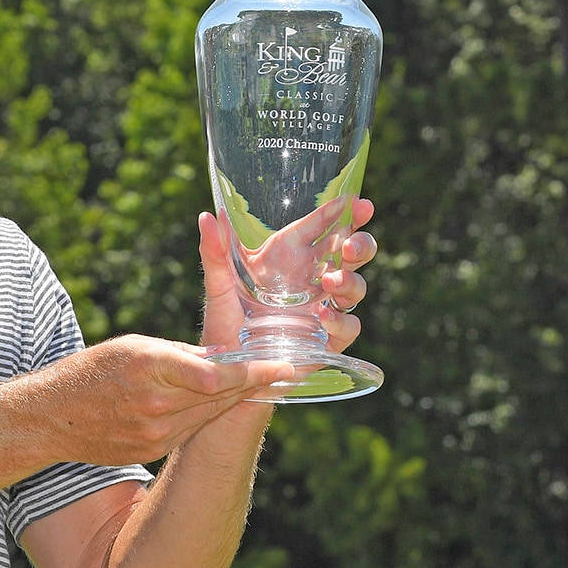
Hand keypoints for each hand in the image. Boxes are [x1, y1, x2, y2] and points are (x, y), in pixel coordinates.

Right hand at [26, 335, 296, 466]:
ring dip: (233, 400)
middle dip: (253, 382)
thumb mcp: (132, 347)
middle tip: (284, 370)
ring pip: (210, 416)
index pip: (216, 375)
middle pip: (221, 397)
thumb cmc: (92, 371)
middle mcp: (155, 406)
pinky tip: (217, 405)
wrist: (51, 419)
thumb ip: (179, 355)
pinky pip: (191, 431)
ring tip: (257, 383)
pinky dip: (205, 416)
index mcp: (149, 368)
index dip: (254, 372)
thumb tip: (222, 357)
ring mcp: (155, 434)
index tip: (285, 366)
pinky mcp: (152, 451)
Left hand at [198, 198, 377, 354]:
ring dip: (350, 281)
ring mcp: (323, 307)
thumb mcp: (219, 283)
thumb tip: (207, 216)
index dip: (344, 213)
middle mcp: (313, 278)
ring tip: (332, 281)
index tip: (358, 202)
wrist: (228, 365)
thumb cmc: (225, 319)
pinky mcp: (326, 339)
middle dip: (360, 244)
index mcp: (292, 256)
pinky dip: (340, 321)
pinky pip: (347, 327)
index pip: (324, 227)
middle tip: (350, 245)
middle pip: (351, 254)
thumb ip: (215, 251)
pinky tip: (324, 316)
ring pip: (355, 287)